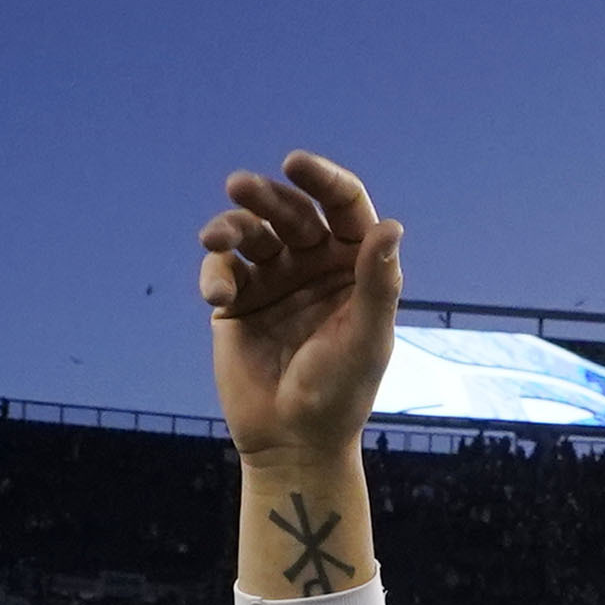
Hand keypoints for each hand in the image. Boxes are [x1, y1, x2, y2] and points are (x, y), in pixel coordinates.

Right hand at [198, 153, 402, 467]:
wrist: (293, 441)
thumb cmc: (341, 393)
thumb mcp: (366, 337)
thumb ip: (378, 283)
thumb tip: (390, 225)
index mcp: (355, 265)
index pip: (343, 207)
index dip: (323, 180)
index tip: (295, 164)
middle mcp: (316, 264)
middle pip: (292, 212)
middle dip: (265, 196)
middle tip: (240, 186)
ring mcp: (275, 279)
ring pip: (251, 232)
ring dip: (231, 226)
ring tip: (214, 236)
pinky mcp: (238, 300)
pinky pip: (222, 269)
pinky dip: (216, 273)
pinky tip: (217, 295)